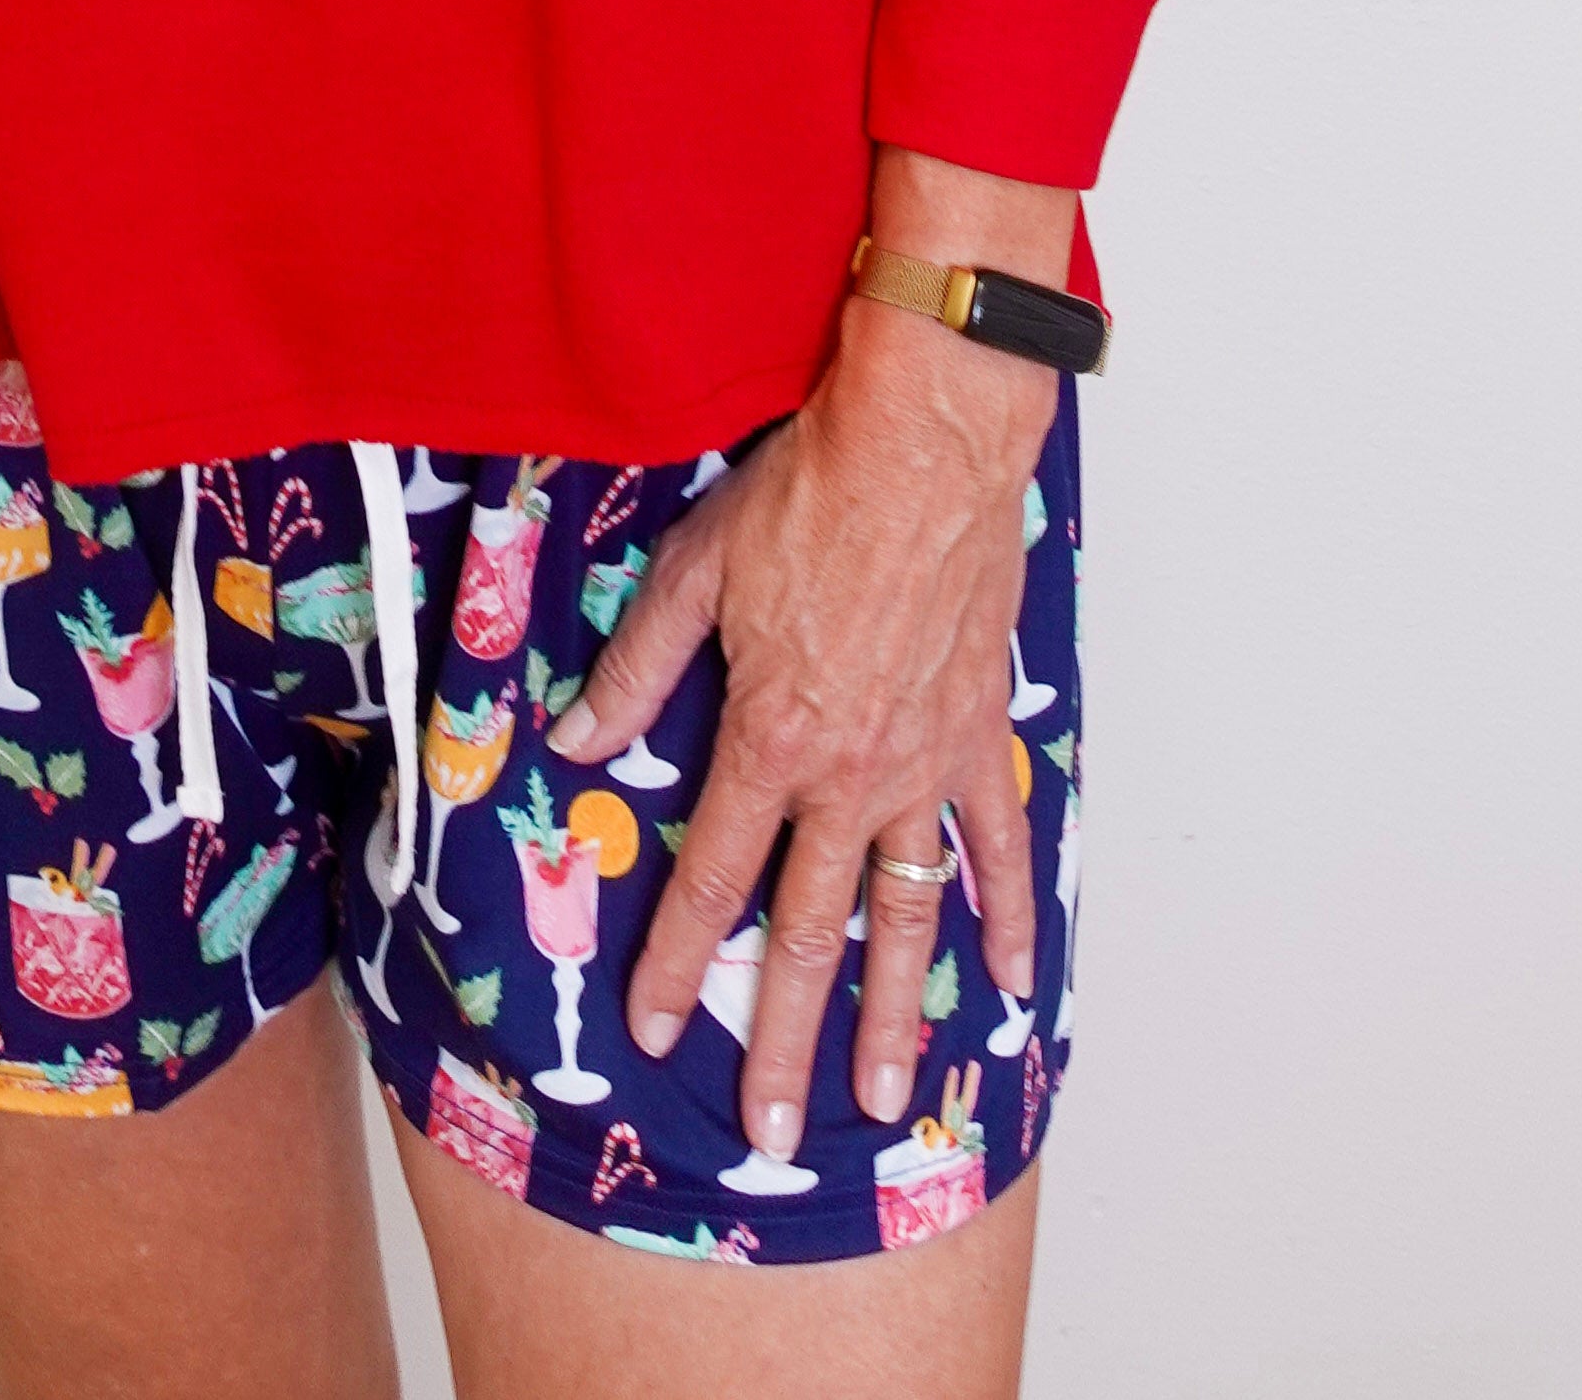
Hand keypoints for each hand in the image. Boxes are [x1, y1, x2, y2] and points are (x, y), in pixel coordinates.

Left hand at [545, 310, 1051, 1171]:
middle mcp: (848, 776)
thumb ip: (636, 668)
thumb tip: (573, 738)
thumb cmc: (807, 495)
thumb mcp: (693, 572)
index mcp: (769, 740)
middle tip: (776, 1133)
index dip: (680, 961)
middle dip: (787, 1039)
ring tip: (882, 1098)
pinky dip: (1003, 914)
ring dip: (893, 1013)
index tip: (659, 1030)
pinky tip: (1007, 981)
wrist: (921, 448)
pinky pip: (994, 844)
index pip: (712, 878)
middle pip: (810, 931)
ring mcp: (922, 765)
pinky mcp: (976, 735)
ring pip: (906, 916)